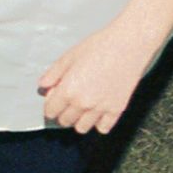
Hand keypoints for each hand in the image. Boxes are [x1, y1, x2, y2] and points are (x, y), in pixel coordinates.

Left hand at [37, 14, 164, 134]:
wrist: (128, 45)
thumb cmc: (100, 46)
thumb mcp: (70, 56)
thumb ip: (53, 73)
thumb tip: (43, 85)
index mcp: (68, 90)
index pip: (51, 111)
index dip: (50, 105)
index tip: (54, 100)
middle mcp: (82, 103)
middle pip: (65, 121)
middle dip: (63, 113)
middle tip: (69, 102)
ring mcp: (100, 109)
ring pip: (82, 128)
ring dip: (79, 120)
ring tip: (83, 108)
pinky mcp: (116, 110)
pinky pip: (103, 128)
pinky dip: (99, 123)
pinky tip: (99, 111)